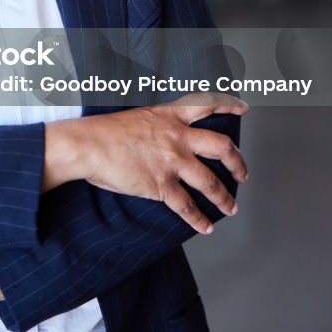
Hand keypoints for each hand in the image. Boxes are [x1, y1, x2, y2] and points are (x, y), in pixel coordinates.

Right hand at [44, 92, 248, 234]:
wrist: (88, 145)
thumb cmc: (105, 131)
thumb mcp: (138, 116)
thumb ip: (158, 123)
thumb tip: (166, 134)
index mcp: (170, 116)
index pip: (207, 104)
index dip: (228, 105)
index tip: (243, 109)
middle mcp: (177, 137)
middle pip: (222, 147)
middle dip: (238, 162)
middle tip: (243, 175)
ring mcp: (171, 161)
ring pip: (211, 182)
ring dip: (224, 198)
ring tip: (230, 207)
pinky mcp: (161, 185)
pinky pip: (187, 206)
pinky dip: (199, 219)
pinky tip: (205, 227)